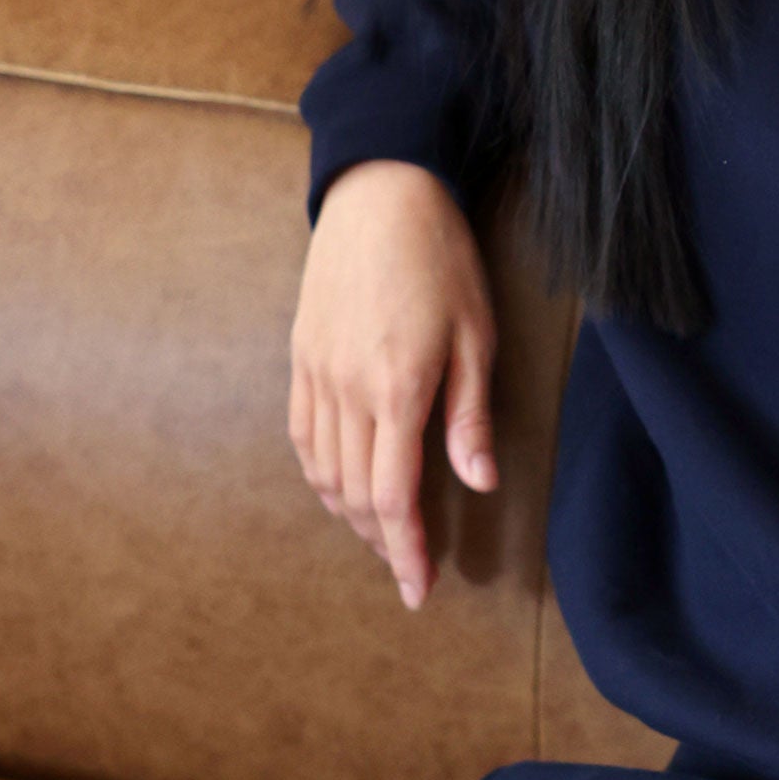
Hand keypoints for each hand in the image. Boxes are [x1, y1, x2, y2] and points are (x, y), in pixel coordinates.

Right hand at [287, 158, 499, 610]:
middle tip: (410, 572)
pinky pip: (302, 435)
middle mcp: (347, 390)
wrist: (379, 191)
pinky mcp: (300, 356)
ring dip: (350, 514)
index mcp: (396, 388)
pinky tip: (341, 487)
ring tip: (383, 536)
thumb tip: (478, 483)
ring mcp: (315, 373)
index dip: (406, 550)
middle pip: (354, 494)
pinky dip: (319, 474)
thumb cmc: (441, 258)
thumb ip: (470, 415)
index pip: (393, 496)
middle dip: (382, 541)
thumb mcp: (475, 334)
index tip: (419, 588)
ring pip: (322, 471)